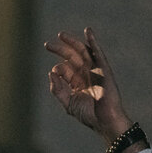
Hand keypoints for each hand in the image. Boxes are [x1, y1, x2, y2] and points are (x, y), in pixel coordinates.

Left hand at [45, 27, 132, 146]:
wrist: (104, 121)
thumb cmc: (89, 115)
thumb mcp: (68, 103)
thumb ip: (58, 89)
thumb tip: (51, 72)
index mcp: (77, 82)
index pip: (65, 69)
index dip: (58, 69)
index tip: (56, 72)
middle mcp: (86, 74)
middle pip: (72, 57)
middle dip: (59, 50)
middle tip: (46, 45)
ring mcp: (95, 70)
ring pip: (82, 52)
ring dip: (72, 42)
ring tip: (61, 35)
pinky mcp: (104, 69)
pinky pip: (98, 53)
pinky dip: (93, 41)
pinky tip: (88, 31)